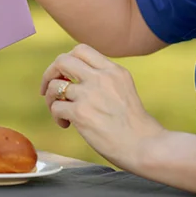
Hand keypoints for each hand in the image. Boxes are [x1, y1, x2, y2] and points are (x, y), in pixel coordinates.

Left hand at [41, 44, 166, 170]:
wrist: (145, 147)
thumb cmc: (135, 126)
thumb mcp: (124, 90)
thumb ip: (104, 81)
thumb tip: (72, 82)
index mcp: (114, 70)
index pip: (81, 49)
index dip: (67, 60)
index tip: (65, 75)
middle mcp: (101, 78)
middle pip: (62, 60)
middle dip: (50, 73)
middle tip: (50, 89)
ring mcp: (90, 95)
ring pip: (54, 86)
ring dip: (50, 99)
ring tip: (60, 112)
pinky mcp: (81, 114)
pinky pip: (55, 107)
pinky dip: (56, 117)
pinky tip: (67, 125)